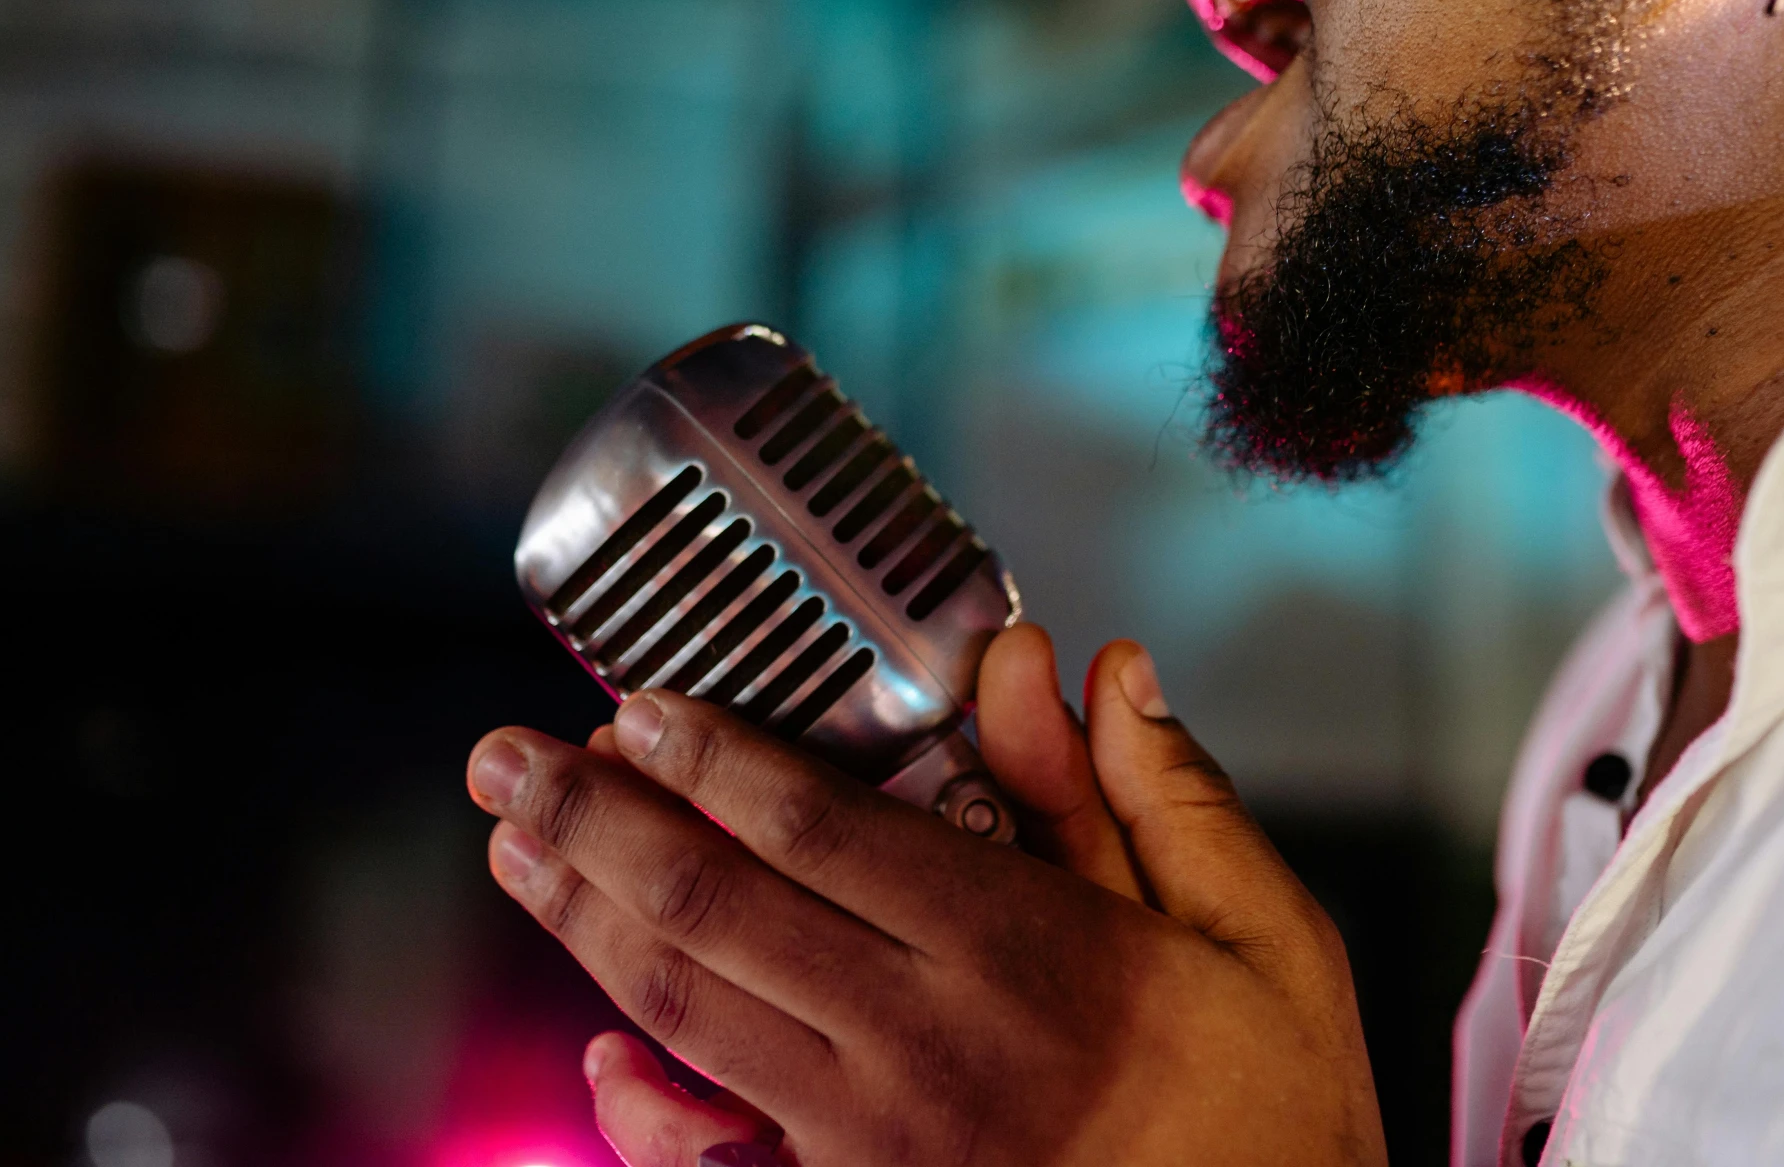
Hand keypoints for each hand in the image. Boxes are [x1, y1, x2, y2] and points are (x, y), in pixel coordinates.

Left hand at [464, 626, 1384, 1166]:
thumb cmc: (1277, 1112)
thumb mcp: (1268, 939)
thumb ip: (1167, 798)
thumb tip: (1096, 667)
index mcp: (1028, 955)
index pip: (826, 834)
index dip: (715, 761)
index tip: (634, 705)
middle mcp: (929, 1047)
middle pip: (720, 916)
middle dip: (598, 824)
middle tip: (505, 758)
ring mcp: (880, 1147)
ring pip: (694, 1022)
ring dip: (589, 927)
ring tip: (519, 850)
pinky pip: (720, 1165)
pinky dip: (642, 1117)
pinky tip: (597, 1061)